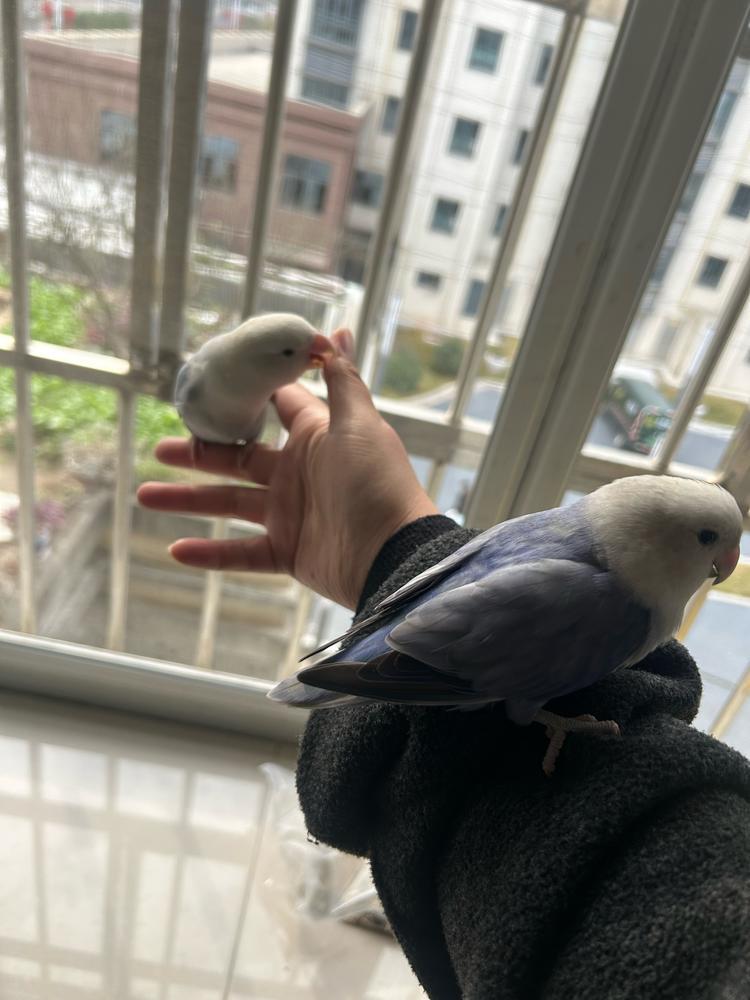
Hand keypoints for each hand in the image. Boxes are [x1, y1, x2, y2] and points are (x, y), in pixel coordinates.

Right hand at [136, 329, 438, 609]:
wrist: (393, 554)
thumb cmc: (376, 481)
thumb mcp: (358, 423)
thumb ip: (341, 378)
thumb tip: (335, 329)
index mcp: (315, 437)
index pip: (274, 409)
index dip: (244, 397)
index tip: (207, 386)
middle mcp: (298, 473)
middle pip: (237, 458)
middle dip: (198, 454)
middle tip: (160, 448)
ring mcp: (291, 514)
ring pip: (229, 504)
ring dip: (188, 500)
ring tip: (144, 494)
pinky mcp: (288, 552)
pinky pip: (242, 553)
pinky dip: (210, 554)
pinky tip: (175, 550)